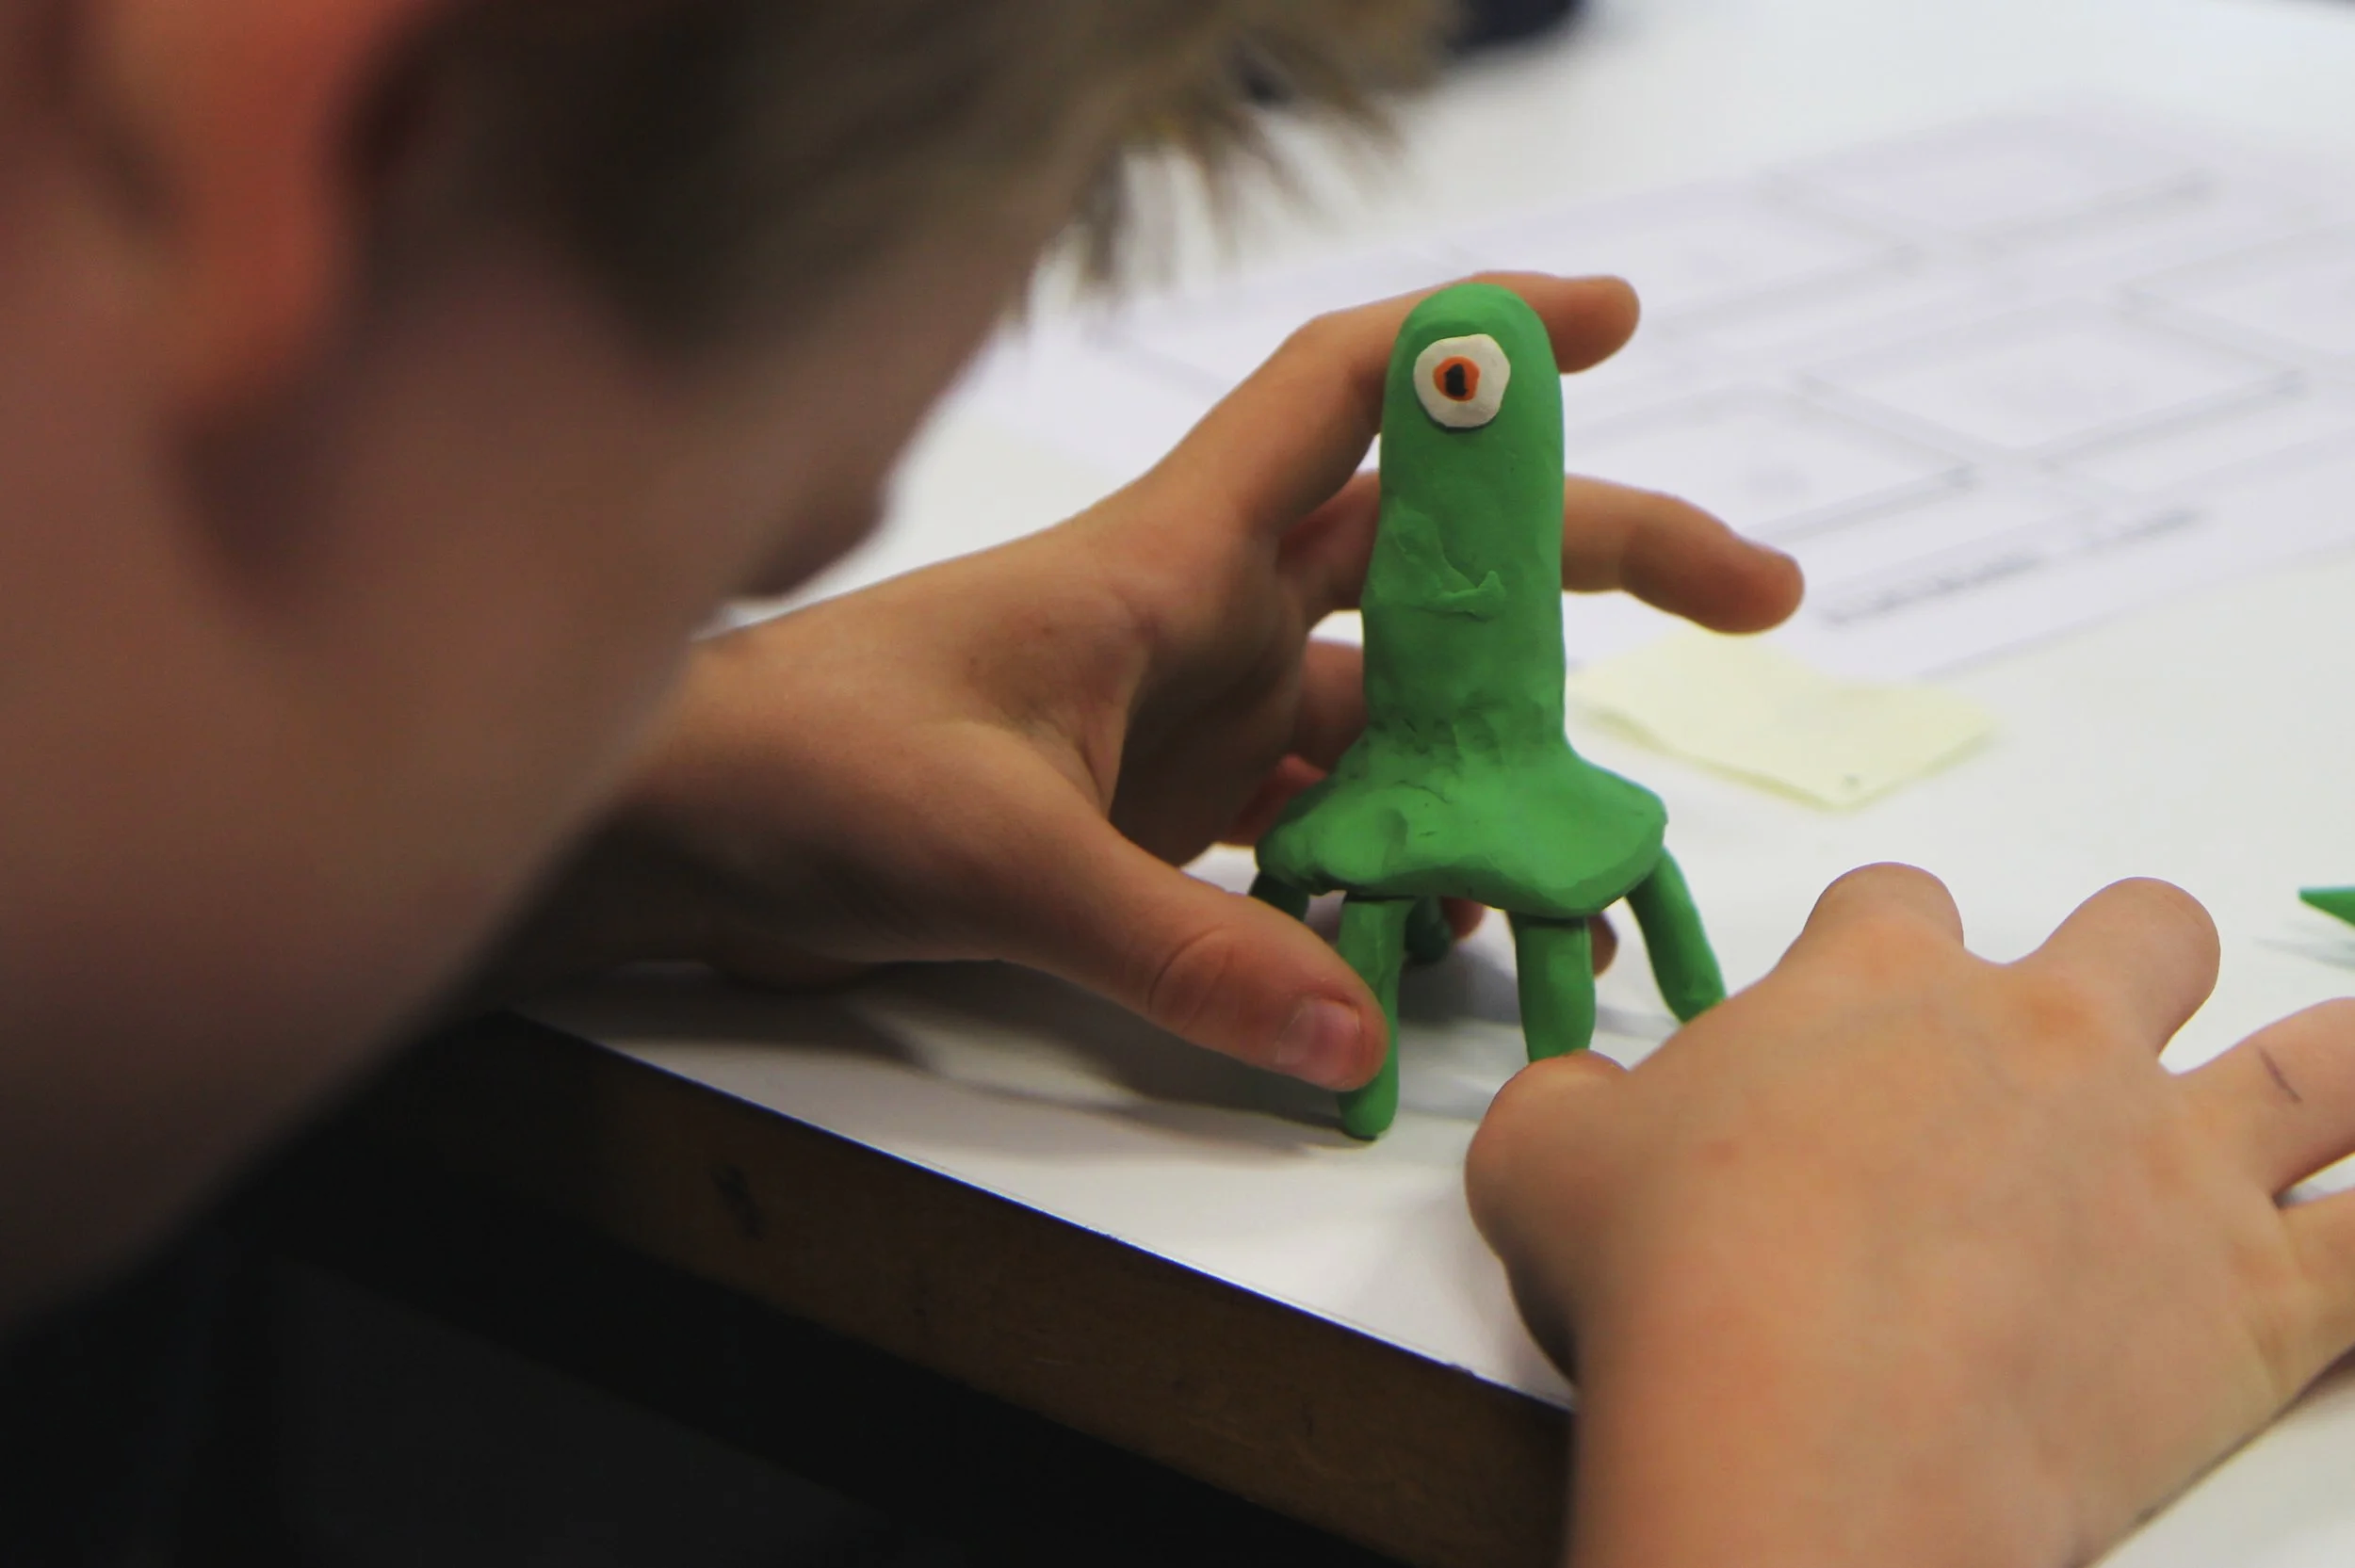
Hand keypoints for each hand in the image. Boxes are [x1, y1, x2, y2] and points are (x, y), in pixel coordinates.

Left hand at [523, 273, 1798, 1088]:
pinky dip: (1391, 867)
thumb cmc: (800, 774)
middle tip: (1760, 596)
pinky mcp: (1163, 812)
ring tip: (1601, 837)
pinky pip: (1321, 826)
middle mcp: (1204, 619)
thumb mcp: (992, 854)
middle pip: (1441, 555)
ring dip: (1503, 755)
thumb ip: (1173, 944)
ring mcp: (1192, 719)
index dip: (1481, 336)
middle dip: (1599, 556)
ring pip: (1395, 706)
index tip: (1615, 323)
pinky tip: (1437, 932)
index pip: (1349, 390)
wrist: (684, 828)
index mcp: (1170, 558)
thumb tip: (1352, 1035)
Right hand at [1467, 865, 2354, 1567]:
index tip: (1863, 1013)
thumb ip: (1568, 1109)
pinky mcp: (2250, 1297)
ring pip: (2322, 1065)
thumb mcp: (1545, 1162)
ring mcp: (2165, 1158)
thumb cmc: (1666, 1278)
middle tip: (2073, 1054)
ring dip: (2339, 1067)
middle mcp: (2045, 1037)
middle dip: (2123, 971)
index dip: (1888, 951)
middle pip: (2139, 935)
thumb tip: (1577, 1113)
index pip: (1903, 908)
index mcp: (1877, 987)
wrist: (1794, 1418)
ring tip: (2339, 1079)